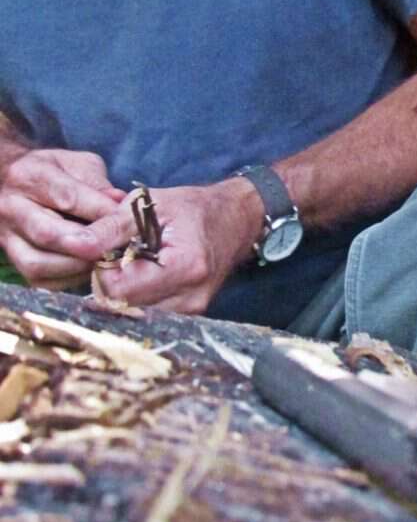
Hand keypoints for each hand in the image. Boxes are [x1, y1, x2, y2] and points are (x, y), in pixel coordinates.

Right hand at [0, 148, 124, 289]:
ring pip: (39, 263)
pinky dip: (69, 279)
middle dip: (90, 245)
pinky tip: (89, 268)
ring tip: (105, 260)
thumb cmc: (54, 173)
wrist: (12, 183)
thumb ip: (100, 185)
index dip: (101, 213)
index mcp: (32, 176)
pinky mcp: (14, 260)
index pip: (68, 197)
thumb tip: (123, 206)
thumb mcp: (79, 165)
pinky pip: (40, 279)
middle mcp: (12, 207)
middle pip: (48, 234)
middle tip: (119, 248)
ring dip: (78, 267)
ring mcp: (8, 236)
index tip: (128, 221)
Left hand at [88, 179, 262, 313]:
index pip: (119, 290)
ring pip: (135, 314)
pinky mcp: (191, 317)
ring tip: (135, 265)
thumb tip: (75, 244)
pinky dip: (140, 297)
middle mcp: (191, 297)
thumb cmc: (193, 208)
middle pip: (126, 307)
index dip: (103, 270)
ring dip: (126, 292)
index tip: (110, 248)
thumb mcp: (150, 205)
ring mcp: (193, 311)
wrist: (237, 221)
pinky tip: (146, 276)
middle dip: (112, 283)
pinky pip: (150, 314)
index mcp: (185, 266)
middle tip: (120, 256)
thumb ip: (109, 227)